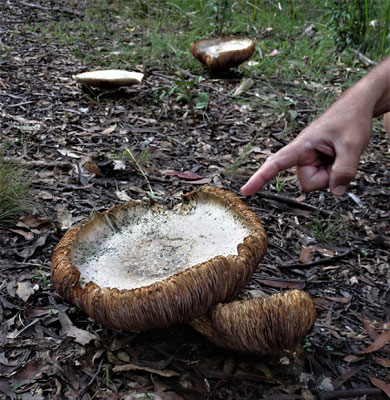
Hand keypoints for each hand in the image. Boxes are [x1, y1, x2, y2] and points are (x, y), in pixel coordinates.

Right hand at [241, 97, 373, 195]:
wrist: (358, 106)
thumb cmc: (350, 119)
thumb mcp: (352, 145)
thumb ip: (344, 171)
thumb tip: (336, 192)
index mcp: (302, 146)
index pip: (276, 163)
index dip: (260, 178)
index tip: (246, 191)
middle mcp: (302, 154)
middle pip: (308, 183)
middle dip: (326, 177)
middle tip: (341, 156)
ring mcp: (311, 159)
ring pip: (317, 182)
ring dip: (332, 174)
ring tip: (342, 153)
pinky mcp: (318, 162)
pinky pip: (325, 178)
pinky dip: (336, 172)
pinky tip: (341, 156)